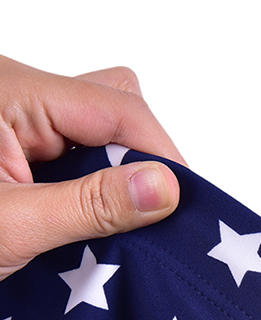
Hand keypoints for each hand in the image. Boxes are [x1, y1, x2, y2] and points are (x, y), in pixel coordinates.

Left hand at [0, 55, 184, 279]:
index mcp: (6, 92)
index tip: (184, 208)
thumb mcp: (9, 227)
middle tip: (147, 217)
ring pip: (100, 130)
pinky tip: (91, 223)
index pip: (117, 106)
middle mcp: (13, 93)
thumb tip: (164, 188)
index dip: (161, 155)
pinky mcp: (15, 147)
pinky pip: (77, 154)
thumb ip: (90, 205)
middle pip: (114, 103)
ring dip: (117, 177)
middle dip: (141, 159)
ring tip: (117, 227)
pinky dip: (94, 188)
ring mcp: (14, 118)